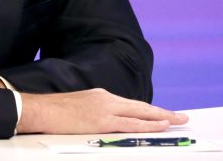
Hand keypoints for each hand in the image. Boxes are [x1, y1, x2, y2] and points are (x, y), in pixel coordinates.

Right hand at [17, 88, 187, 133]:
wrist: (40, 110)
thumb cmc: (55, 112)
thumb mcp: (79, 108)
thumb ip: (95, 113)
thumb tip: (106, 123)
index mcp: (101, 97)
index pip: (132, 105)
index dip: (150, 111)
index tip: (164, 114)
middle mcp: (106, 99)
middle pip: (141, 107)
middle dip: (163, 113)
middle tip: (182, 117)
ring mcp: (105, 109)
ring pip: (140, 113)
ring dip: (161, 117)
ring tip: (177, 121)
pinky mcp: (101, 121)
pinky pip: (130, 123)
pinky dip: (148, 124)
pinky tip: (160, 125)